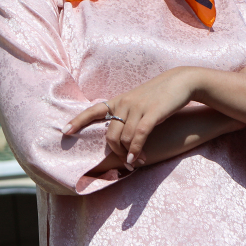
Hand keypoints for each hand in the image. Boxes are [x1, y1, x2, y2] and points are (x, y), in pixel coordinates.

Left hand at [64, 67, 200, 168]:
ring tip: (135, 163)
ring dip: (128, 154)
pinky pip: (139, 135)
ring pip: (124, 137)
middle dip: (115, 151)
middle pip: (110, 134)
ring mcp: (137, 107)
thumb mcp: (137, 102)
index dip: (78, 121)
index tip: (64, 131)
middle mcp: (124, 103)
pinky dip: (136, 150)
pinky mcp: (152, 113)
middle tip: (124, 163)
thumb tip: (120, 137)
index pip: (92, 111)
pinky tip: (137, 159)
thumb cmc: (158, 95)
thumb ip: (126, 116)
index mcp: (118, 101)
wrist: (180, 82)